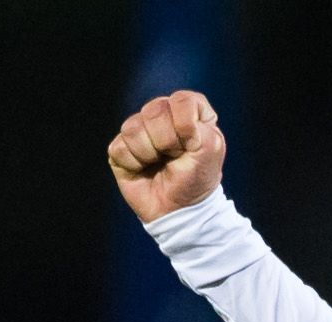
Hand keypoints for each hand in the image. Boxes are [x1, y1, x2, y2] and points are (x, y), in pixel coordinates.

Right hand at [106, 90, 225, 223]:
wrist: (179, 211)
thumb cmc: (197, 180)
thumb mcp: (212, 152)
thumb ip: (203, 129)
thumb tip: (179, 124)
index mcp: (188, 110)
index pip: (182, 101)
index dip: (186, 126)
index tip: (192, 146)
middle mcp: (162, 114)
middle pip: (155, 110)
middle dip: (168, 141)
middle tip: (174, 157)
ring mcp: (139, 129)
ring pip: (134, 128)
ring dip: (150, 154)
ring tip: (159, 164)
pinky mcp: (120, 147)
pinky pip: (120, 147)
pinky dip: (134, 164)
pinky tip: (144, 169)